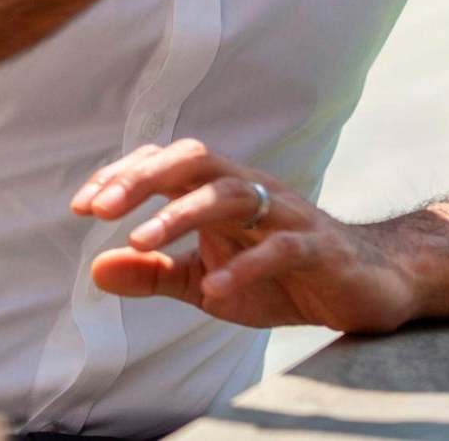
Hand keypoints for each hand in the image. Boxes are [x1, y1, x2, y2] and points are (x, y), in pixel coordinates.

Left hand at [70, 139, 414, 333]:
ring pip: (232, 194)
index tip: (80, 205)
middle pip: (193, 160)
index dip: (121, 176)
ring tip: (139, 241)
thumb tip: (95, 268)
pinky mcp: (320, 248)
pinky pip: (281, 247)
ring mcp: (287, 214)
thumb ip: (154, 273)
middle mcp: (252, 191)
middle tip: (98, 209)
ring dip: (180, 214)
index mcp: (221, 192)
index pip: (164, 165)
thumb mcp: (206, 282)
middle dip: (142, 178)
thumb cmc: (281, 279)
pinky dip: (245, 266)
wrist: (367, 289)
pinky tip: (213, 289)